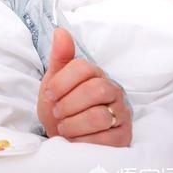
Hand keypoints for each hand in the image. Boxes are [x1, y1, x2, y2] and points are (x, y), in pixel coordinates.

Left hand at [37, 28, 131, 146]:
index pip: (83, 68)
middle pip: (95, 90)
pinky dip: (84, 141)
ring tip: (64, 127)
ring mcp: (121, 113)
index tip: (49, 95)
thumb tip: (60, 31)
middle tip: (57, 113)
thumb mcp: (54, 81)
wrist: (63, 135)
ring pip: (99, 116)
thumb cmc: (60, 105)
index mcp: (95, 74)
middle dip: (69, 104)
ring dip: (73, 124)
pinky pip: (106, 140)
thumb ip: (60, 57)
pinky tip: (74, 140)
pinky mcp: (123, 137)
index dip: (61, 82)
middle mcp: (113, 90)